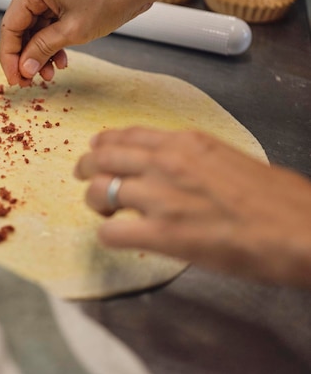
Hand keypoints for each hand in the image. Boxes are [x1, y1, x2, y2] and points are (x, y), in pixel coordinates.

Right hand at [0, 0, 153, 86]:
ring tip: (50, 74)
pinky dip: (53, 40)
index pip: (10, 26)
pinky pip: (49, 20)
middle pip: (21, 27)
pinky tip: (61, 59)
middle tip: (30, 81)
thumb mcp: (72, 31)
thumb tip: (24, 69)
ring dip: (41, 51)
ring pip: (36, 26)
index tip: (15, 79)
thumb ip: (42, 50)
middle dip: (28, 56)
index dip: (10, 58)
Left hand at [74, 127, 310, 287]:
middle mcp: (166, 162)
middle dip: (85, 168)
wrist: (299, 228)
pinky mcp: (163, 234)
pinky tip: (118, 238)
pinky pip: (111, 233)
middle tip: (84, 177)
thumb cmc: (274, 199)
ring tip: (103, 211)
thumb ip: (190, 158)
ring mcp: (161, 197)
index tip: (98, 150)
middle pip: (101, 156)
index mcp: (184, 143)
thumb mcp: (227, 157)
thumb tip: (168, 167)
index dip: (104, 144)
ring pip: (99, 190)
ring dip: (94, 201)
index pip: (126, 135)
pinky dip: (108, 236)